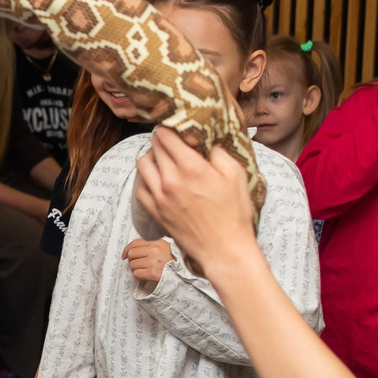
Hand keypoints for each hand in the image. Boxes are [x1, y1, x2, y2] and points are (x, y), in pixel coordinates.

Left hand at [122, 238, 173, 286]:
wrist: (184, 272)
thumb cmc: (174, 260)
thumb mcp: (164, 246)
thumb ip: (151, 245)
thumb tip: (134, 248)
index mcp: (156, 242)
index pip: (135, 243)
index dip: (126, 249)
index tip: (124, 255)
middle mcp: (154, 250)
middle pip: (131, 254)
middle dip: (132, 260)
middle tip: (137, 263)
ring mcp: (153, 262)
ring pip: (132, 265)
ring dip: (136, 269)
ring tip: (144, 270)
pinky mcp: (152, 273)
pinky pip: (136, 274)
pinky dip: (139, 275)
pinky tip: (145, 275)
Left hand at [134, 128, 259, 274]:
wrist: (223, 249)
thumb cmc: (234, 214)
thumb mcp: (236, 175)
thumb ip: (219, 153)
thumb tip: (206, 142)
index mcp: (191, 167)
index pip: (166, 135)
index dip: (171, 128)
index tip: (178, 129)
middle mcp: (170, 180)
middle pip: (154, 147)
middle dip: (163, 140)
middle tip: (174, 142)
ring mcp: (159, 197)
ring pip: (142, 164)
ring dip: (152, 157)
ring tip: (165, 160)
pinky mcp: (155, 211)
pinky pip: (140, 187)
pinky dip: (147, 180)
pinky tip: (159, 181)